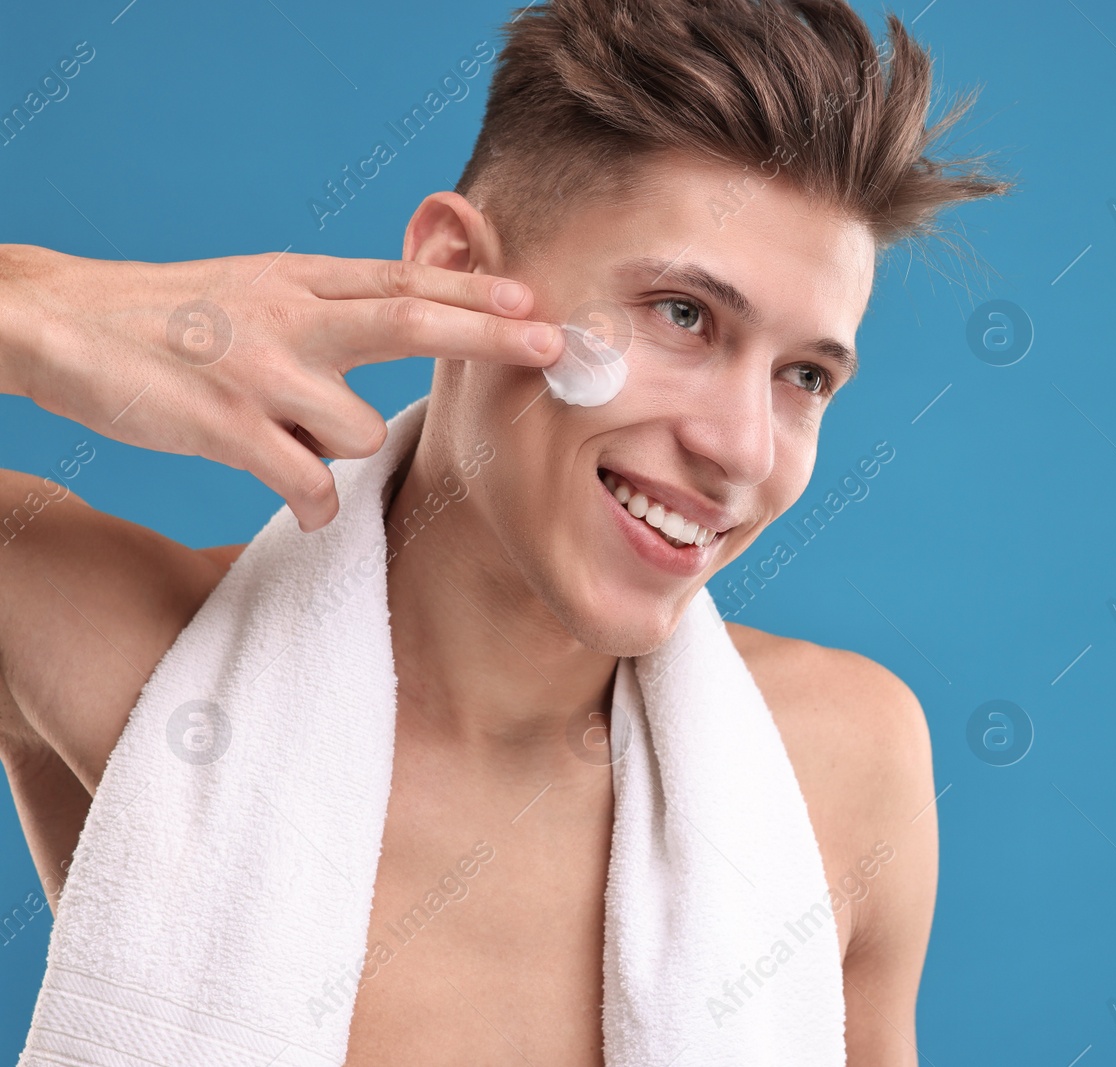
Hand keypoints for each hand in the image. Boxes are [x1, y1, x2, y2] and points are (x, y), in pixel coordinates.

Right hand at [0, 244, 563, 531]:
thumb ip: (328, 298)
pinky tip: (300, 506)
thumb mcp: (255, 283)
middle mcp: (288, 318)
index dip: (471, 287)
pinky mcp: (226, 427)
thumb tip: (410, 314)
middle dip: (488, 331)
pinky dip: (313, 506)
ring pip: (357, 430)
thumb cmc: (169, 313)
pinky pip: (308, 485)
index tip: (534, 296)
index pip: (399, 278)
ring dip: (340, 448)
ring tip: (287, 437)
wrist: (60, 322)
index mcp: (296, 279)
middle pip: (407, 319)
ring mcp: (259, 372)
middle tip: (553, 342)